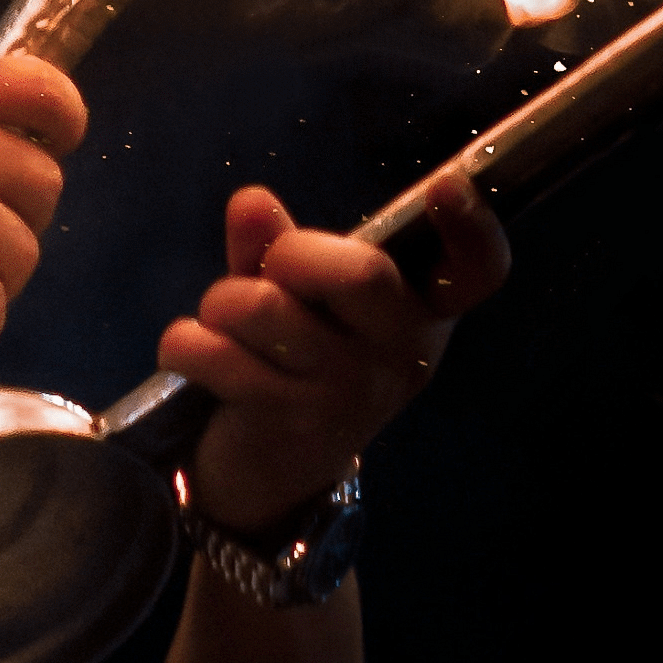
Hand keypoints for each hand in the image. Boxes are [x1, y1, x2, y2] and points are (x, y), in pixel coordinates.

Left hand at [164, 184, 509, 531]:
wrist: (272, 476)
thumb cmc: (297, 363)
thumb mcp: (301, 299)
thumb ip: (279, 247)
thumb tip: (250, 201)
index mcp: (424, 309)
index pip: (478, 269)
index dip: (471, 226)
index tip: (444, 186)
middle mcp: (403, 352)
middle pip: (361, 272)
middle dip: (290, 253)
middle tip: (266, 273)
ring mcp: (351, 392)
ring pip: (267, 307)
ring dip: (221, 302)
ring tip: (220, 321)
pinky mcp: (291, 422)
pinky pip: (217, 354)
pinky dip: (183, 342)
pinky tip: (190, 354)